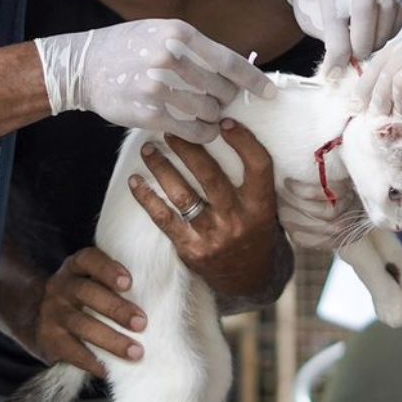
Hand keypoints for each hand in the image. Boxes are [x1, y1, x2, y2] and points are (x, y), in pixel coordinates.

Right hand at [20, 248, 147, 378]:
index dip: (108, 269)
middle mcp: (61, 286)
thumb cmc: (83, 297)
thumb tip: (160, 297)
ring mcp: (53, 313)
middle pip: (87, 293)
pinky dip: (93, 361)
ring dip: (111, 340)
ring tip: (136, 352)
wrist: (36, 315)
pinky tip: (111, 369)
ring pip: (82, 325)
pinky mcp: (49, 339)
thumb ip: (116, 283)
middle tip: (142, 323)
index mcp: (76, 267)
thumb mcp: (91, 280)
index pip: (89, 260)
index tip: (129, 283)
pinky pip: (72, 351)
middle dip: (117, 309)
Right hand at [35, 18, 275, 142]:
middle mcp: (170, 58)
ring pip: (209, 112)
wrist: (85, 65)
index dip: (254, 80)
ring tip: (207, 115)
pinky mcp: (148, 113)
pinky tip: (202, 132)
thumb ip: (195, 48)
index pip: (229, 61)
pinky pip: (191, 130)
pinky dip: (203, 134)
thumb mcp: (161, 32)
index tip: (270, 93)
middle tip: (222, 103)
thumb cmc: (129, 47)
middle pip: (221, 89)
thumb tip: (235, 68)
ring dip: (214, 118)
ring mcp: (158, 86)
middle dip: (227, 100)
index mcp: (179, 33)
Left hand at [127, 122, 285, 298]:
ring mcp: (212, 236)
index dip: (243, 141)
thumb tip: (226, 134)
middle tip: (172, 128)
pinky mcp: (191, 249)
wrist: (249, 279)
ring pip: (182, 195)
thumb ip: (252, 180)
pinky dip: (147, 199)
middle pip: (210, 176)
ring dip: (162, 168)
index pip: (257, 166)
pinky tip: (135, 182)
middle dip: (189, 148)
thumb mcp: (265, 208)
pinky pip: (164, 220)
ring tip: (148, 149)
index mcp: (261, 206)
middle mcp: (237, 220)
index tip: (224, 122)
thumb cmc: (255, 232)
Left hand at [282, 0, 401, 77]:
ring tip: (361, 47)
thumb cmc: (314, 0)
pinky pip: (399, 15)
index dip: (336, 49)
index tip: (333, 71)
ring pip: (387, 13)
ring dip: (375, 40)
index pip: (336, 15)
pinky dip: (388, 33)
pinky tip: (373, 36)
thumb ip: (328, 39)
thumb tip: (340, 70)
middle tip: (352, 59)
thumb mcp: (310, 17)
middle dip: (360, 44)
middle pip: (365, 10)